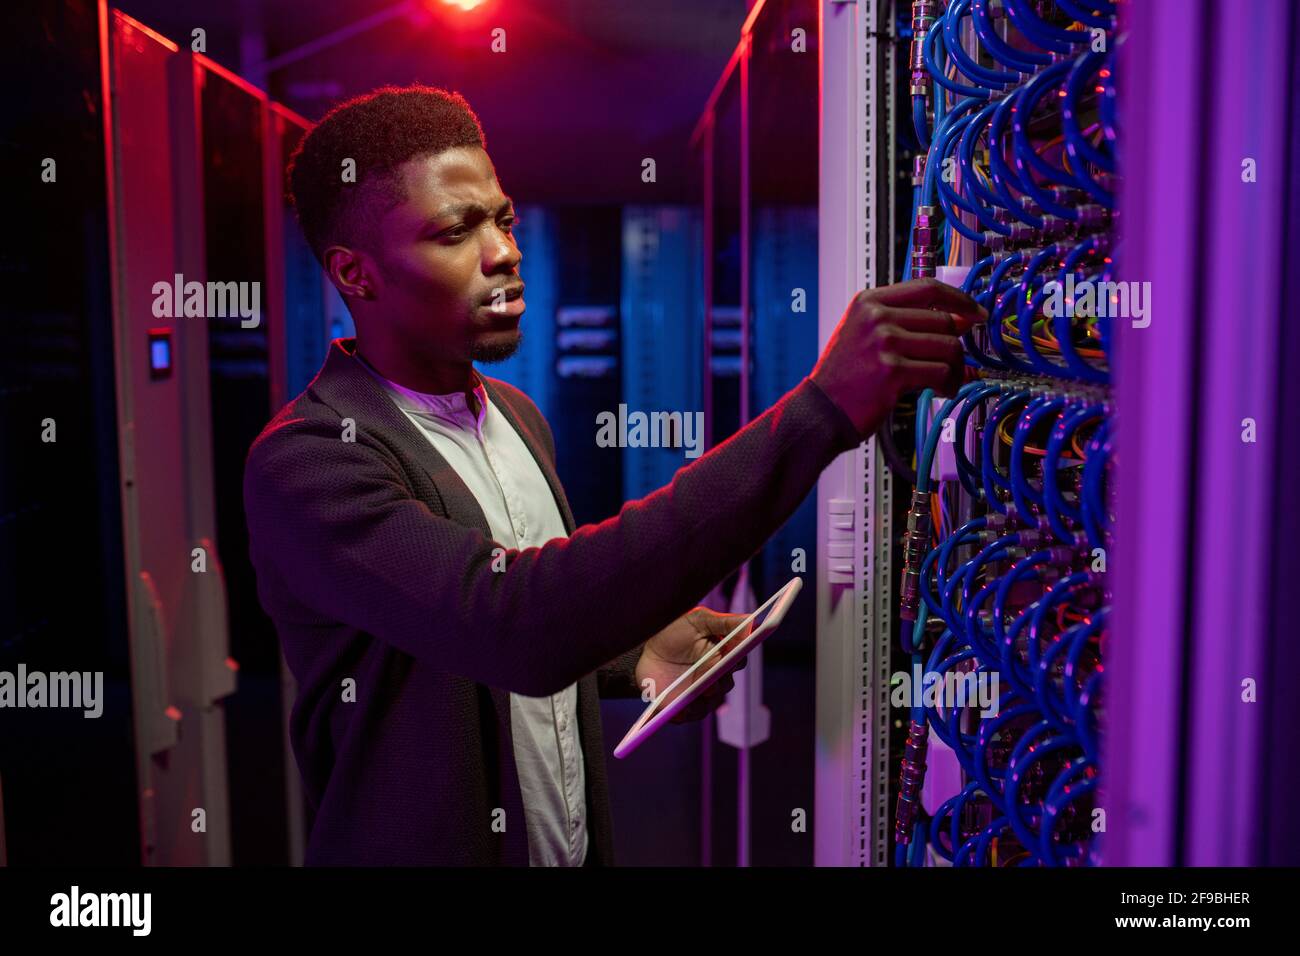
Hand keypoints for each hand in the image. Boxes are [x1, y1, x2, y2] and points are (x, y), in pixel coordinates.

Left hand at [635, 607, 751, 723]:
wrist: (645, 649)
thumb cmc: (674, 630)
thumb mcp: (698, 620)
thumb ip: (724, 622)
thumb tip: (751, 622)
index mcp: (723, 654)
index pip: (738, 660)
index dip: (737, 659)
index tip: (732, 657)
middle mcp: (716, 675)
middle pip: (726, 683)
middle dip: (719, 681)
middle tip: (711, 679)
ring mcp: (702, 691)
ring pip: (712, 701)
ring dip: (704, 700)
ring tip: (693, 697)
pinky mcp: (686, 704)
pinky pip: (692, 714)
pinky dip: (687, 713)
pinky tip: (679, 710)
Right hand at [810, 278, 985, 440]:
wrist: (819, 410)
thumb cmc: (843, 377)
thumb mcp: (863, 334)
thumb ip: (904, 321)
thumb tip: (958, 319)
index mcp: (869, 302)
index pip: (927, 287)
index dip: (958, 298)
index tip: (974, 311)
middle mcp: (876, 318)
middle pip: (943, 320)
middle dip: (957, 344)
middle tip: (955, 361)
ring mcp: (884, 343)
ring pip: (948, 347)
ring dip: (955, 368)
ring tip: (946, 381)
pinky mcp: (893, 372)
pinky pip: (941, 372)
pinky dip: (949, 384)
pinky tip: (940, 390)